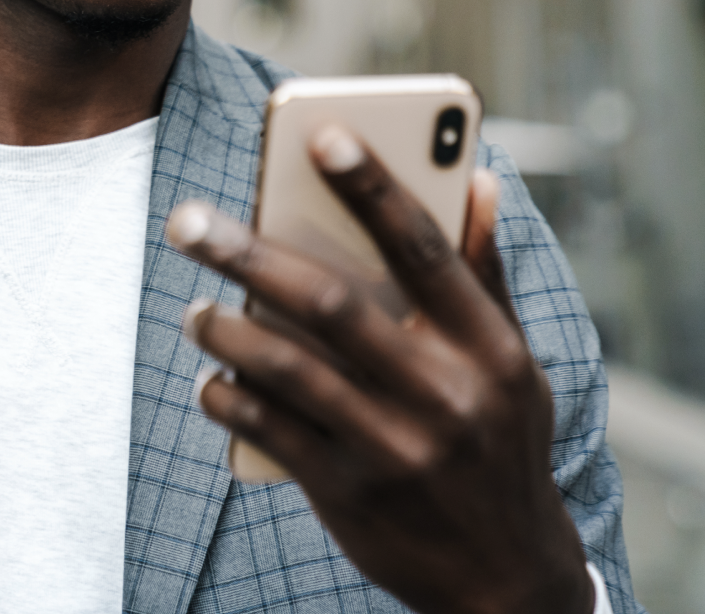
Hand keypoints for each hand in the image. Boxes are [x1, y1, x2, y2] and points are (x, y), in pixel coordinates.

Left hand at [166, 126, 591, 613]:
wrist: (506, 580)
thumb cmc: (500, 447)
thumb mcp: (515, 366)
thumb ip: (485, 275)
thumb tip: (477, 177)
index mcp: (488, 348)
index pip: (424, 250)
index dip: (374, 187)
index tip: (322, 135)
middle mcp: (444, 394)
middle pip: (333, 302)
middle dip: (250, 252)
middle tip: (189, 219)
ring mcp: (394, 448)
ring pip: (287, 367)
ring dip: (226, 327)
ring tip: (195, 305)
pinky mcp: (349, 494)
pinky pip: (269, 430)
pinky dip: (229, 395)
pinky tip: (212, 375)